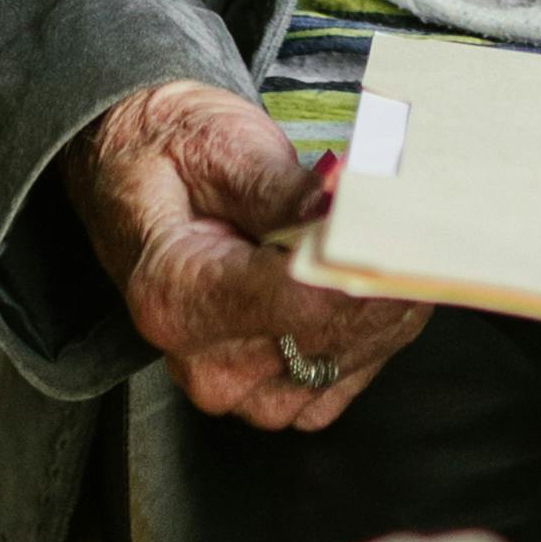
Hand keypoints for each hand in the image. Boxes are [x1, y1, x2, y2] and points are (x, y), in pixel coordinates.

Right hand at [65, 80, 430, 433]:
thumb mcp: (218, 147)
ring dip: (384, 303)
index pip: (299, 301)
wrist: (138, 177)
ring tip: (386, 238)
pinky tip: (371, 282)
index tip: (397, 219)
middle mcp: (201, 359)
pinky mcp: (270, 394)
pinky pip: (345, 378)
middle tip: (403, 214)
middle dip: (379, 272)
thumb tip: (343, 208)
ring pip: (348, 360)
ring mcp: (238, 387)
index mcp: (173, 296)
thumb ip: (283, 190)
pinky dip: (373, 331)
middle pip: (331, 333)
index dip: (363, 260)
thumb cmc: (171, 156)